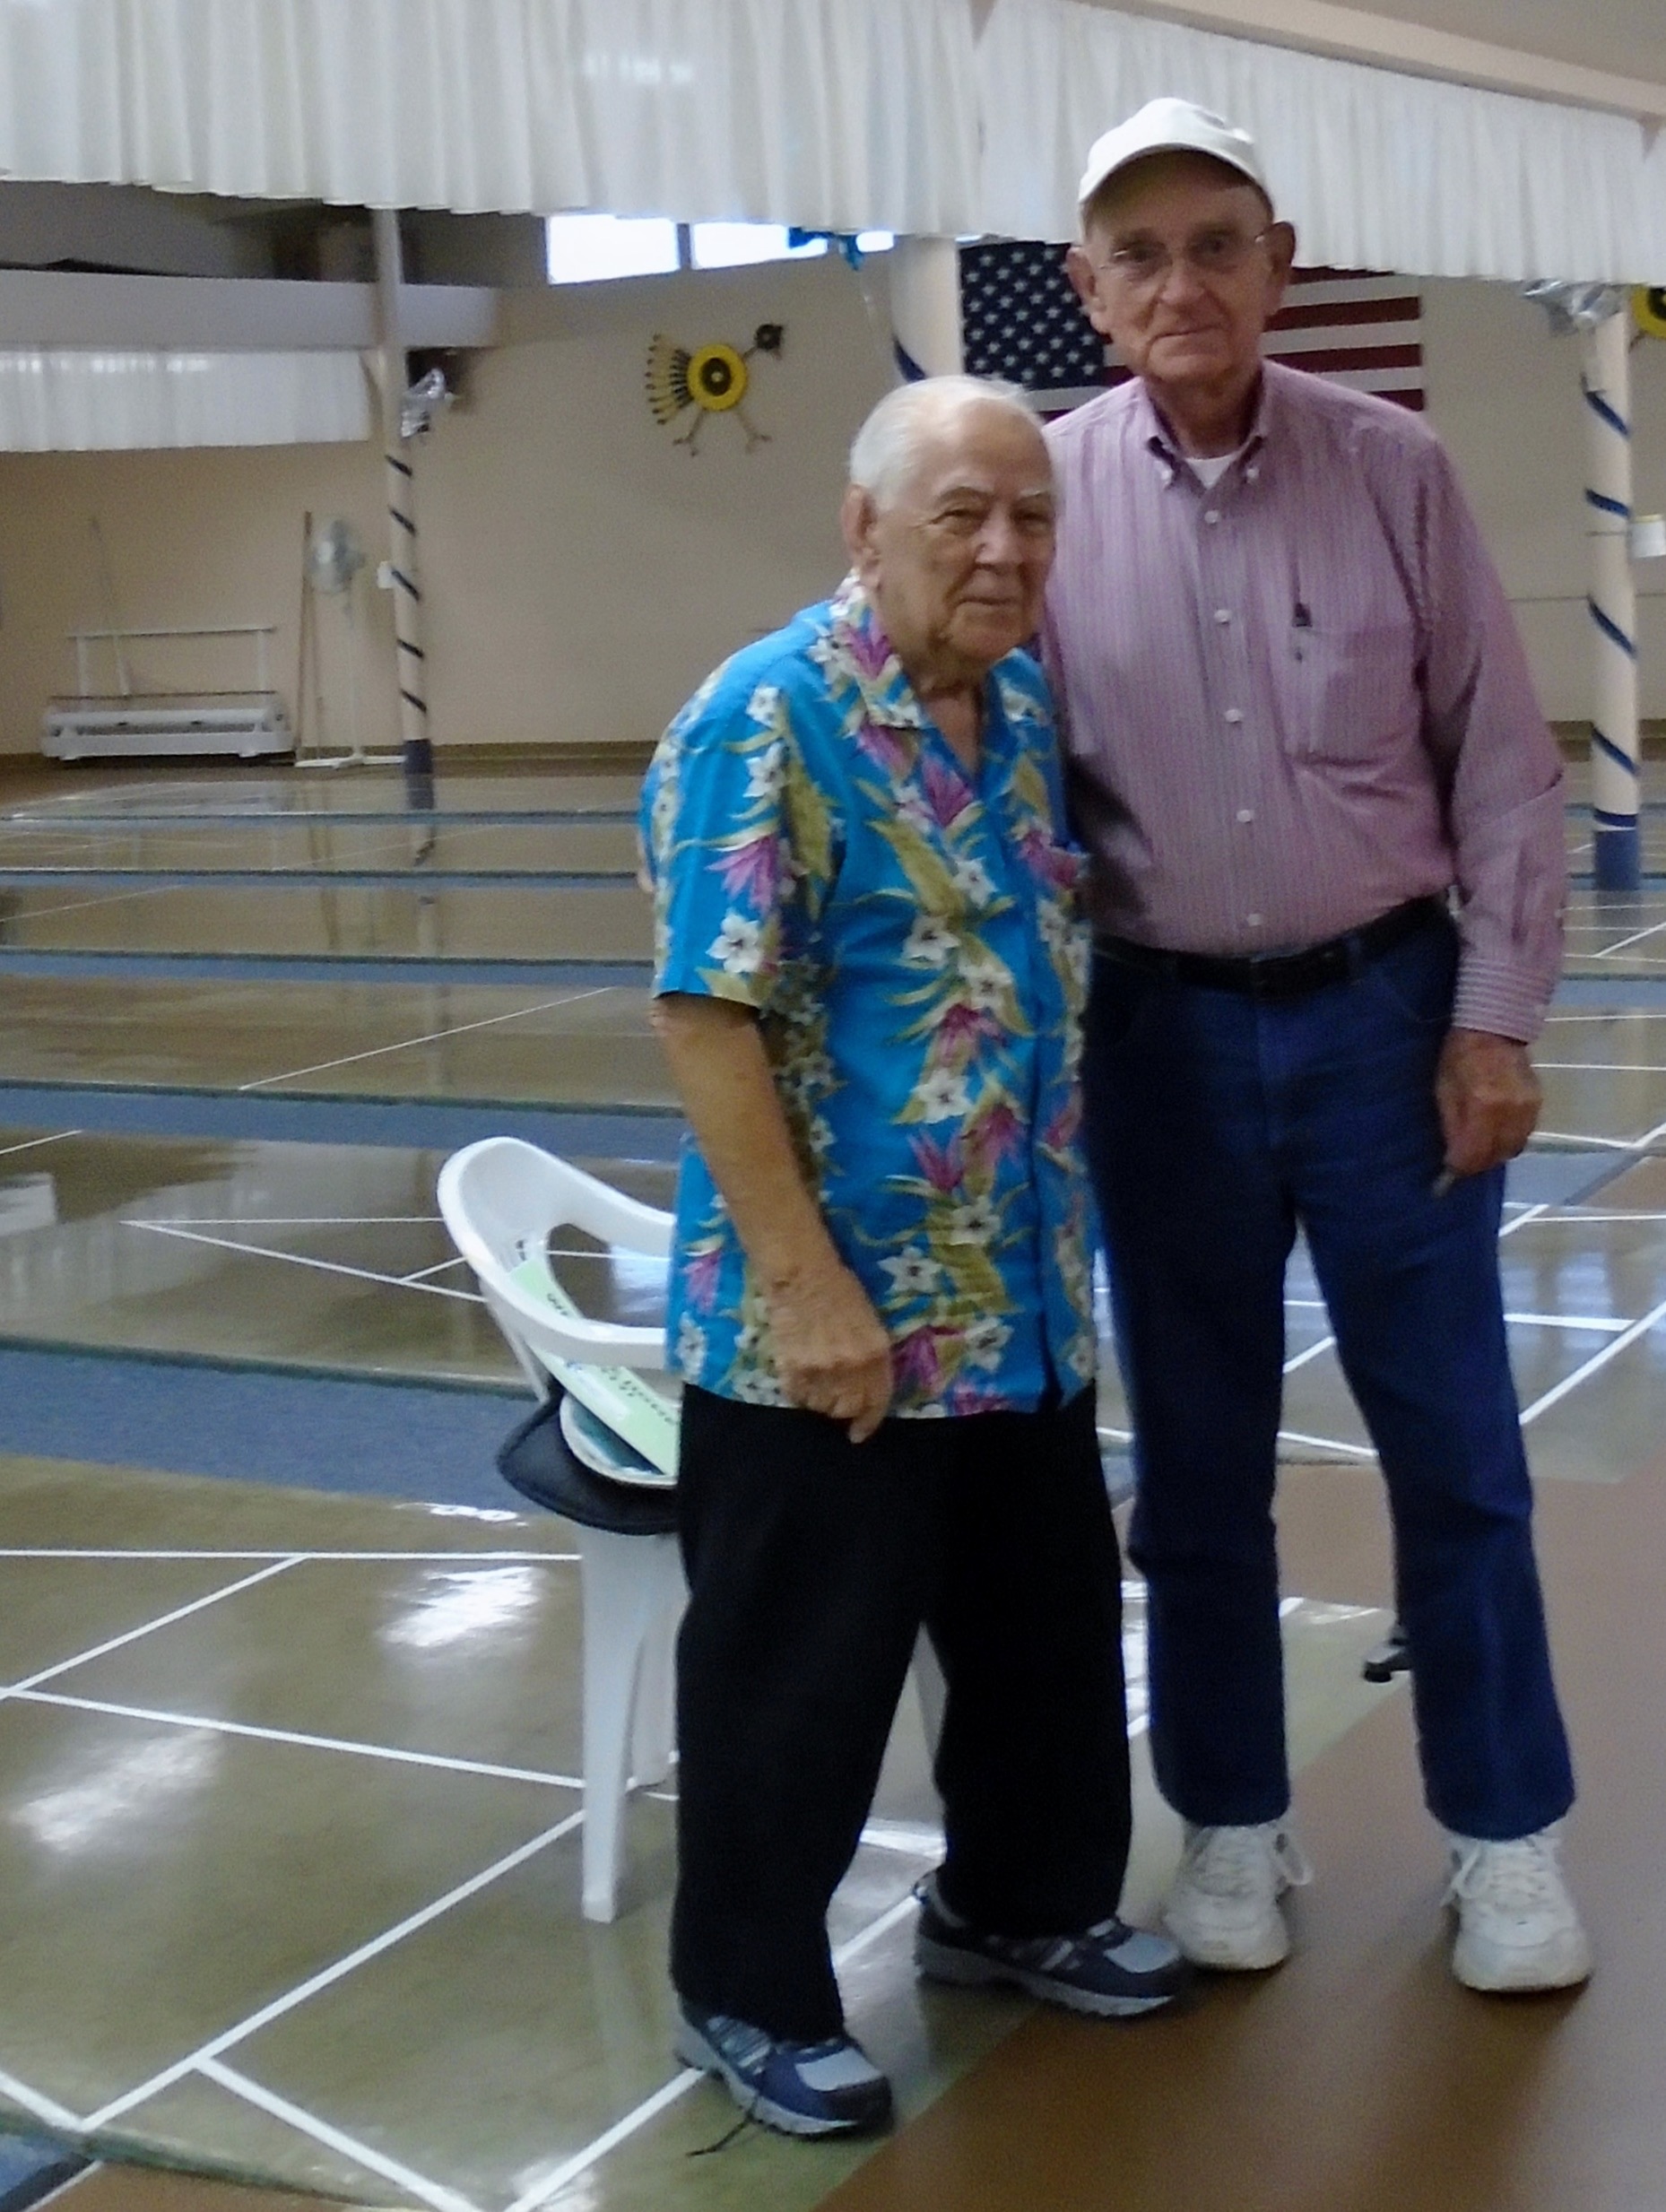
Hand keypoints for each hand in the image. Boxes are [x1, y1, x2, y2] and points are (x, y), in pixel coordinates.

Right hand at [765, 1259, 893, 1442]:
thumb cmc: (841, 1290)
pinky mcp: (791, 1368)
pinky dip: (799, 1393)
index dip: (868, 1422)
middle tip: (835, 1398)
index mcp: (875, 1354)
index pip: (875, 1402)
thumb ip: (871, 1358)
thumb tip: (864, 1388)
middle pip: (845, 1409)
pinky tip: (800, 1378)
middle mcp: (850, 1368)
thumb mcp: (871, 1324)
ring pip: (820, 1406)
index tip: (859, 1433)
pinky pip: (797, 1396)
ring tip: (816, 1382)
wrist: (801, 1275)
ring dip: (819, 1401)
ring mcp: (819, 1370)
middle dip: (842, 1410)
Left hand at [1435, 1027, 1541, 1180]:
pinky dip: (1508, 1141)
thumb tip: (1454, 1158)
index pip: (1474, 1154)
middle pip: (1495, 1156)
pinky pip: (1524, 1136)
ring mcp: (1528, 1109)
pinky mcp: (1538, 1105)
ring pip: (1512, 1149)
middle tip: (1462, 1162)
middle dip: (1477, 1164)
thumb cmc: (1460, 1056)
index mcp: (1483, 1105)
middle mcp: (1510, 1111)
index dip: (1460, 1168)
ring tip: (1479, 1148)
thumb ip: (1452, 1126)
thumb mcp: (1444, 1089)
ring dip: (1494, 1155)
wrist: (1495, 1030)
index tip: (1449, 1172)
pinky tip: (1496, 1134)